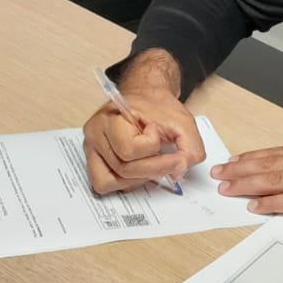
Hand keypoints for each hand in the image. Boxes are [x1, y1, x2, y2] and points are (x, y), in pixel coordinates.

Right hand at [83, 52, 205, 193]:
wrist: (145, 98)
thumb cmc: (157, 107)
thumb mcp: (183, 122)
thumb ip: (190, 148)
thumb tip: (178, 173)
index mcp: (110, 118)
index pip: (129, 149)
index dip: (151, 146)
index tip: (157, 132)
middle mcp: (95, 134)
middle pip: (124, 169)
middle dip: (154, 168)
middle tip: (169, 159)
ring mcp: (92, 150)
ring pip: (114, 181)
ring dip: (140, 177)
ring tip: (151, 160)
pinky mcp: (94, 162)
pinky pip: (104, 185)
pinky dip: (125, 182)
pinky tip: (138, 169)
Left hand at [212, 138, 282, 252]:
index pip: (280, 153)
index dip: (254, 157)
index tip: (234, 161)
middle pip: (271, 165)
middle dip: (241, 169)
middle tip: (218, 174)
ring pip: (275, 180)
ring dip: (248, 184)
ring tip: (227, 189)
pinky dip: (271, 203)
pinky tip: (255, 206)